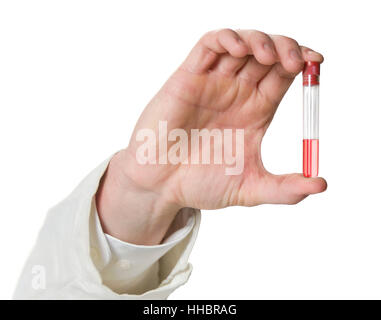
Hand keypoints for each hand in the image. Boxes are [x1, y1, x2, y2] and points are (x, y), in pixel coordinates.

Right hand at [96, 29, 326, 244]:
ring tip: (270, 56)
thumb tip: (321, 185)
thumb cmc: (200, 185)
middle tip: (298, 61)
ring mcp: (212, 83)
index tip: (316, 64)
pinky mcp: (188, 78)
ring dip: (261, 40)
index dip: (302, 63)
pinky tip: (239, 49)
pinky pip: (208, 46)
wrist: (161, 186)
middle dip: (287, 48)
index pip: (284, 75)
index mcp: (255, 111)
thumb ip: (285, 189)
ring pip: (241, 43)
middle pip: (268, 53)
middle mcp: (237, 92)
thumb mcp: (250, 189)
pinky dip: (226, 38)